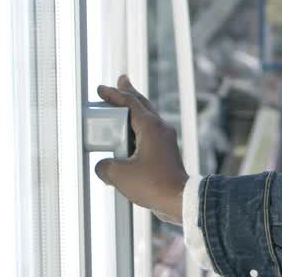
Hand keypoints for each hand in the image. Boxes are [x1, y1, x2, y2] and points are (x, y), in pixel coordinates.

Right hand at [95, 75, 189, 223]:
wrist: (179, 200)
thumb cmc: (152, 184)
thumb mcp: (119, 175)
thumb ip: (104, 166)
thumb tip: (103, 166)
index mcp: (150, 126)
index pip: (130, 103)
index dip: (114, 95)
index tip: (101, 89)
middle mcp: (160, 129)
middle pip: (143, 104)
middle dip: (129, 92)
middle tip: (121, 80)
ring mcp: (165, 140)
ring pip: (147, 119)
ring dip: (134, 111)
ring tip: (121, 108)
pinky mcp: (166, 153)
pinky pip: (149, 135)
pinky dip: (137, 130)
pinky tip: (129, 138)